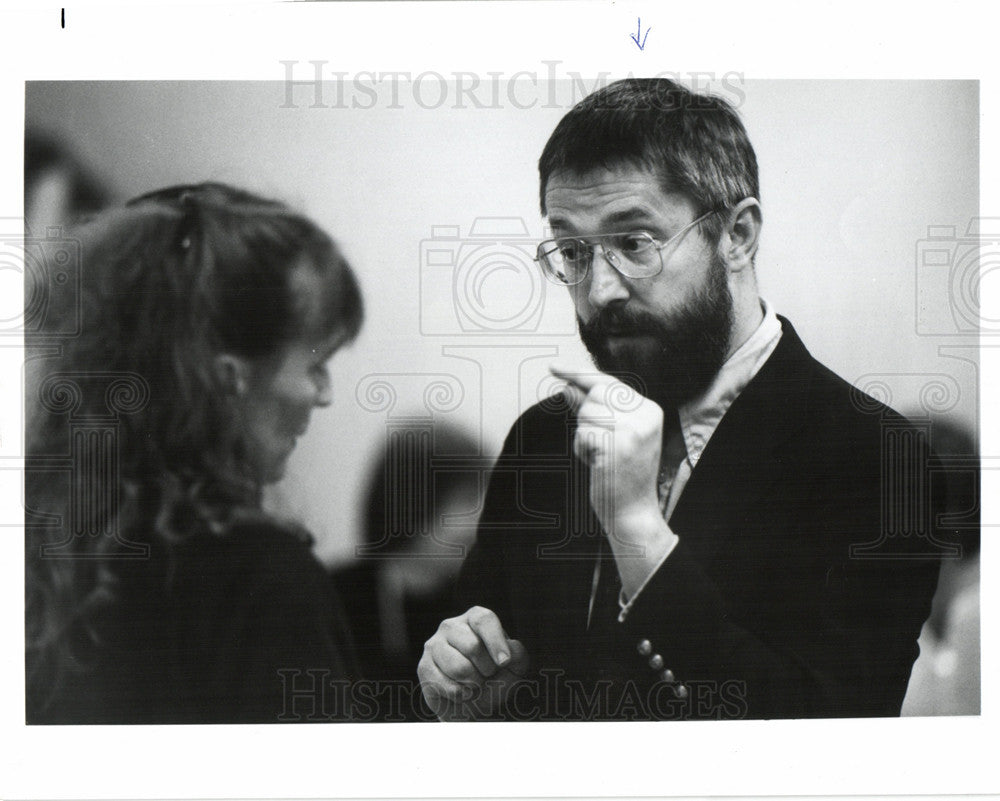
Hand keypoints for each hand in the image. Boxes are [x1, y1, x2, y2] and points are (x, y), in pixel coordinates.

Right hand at [417, 606, 529, 720]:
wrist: (471, 705)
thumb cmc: (494, 680)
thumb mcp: (514, 669)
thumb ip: (518, 656)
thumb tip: (512, 649)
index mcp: (475, 619)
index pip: (484, 620)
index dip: (496, 641)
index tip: (504, 662)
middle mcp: (451, 626)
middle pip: (472, 646)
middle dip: (486, 669)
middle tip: (487, 675)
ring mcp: (434, 644)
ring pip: (459, 667)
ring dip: (474, 684)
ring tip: (474, 684)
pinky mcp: (424, 666)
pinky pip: (445, 684)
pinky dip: (460, 695)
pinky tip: (461, 692)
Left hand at [550, 363, 676, 595]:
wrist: (632, 513)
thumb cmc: (620, 475)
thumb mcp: (611, 436)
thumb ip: (592, 409)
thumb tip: (568, 387)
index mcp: (649, 410)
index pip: (609, 382)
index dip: (579, 374)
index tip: (553, 367)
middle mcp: (646, 416)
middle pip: (596, 394)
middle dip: (585, 416)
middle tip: (596, 443)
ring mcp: (633, 430)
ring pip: (587, 414)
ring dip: (584, 436)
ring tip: (601, 457)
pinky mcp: (617, 445)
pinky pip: (582, 434)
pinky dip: (582, 450)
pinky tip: (597, 465)